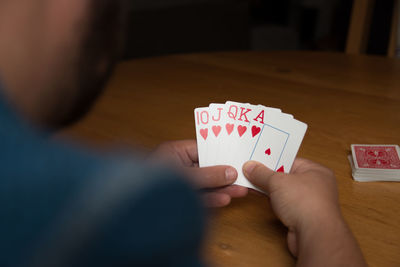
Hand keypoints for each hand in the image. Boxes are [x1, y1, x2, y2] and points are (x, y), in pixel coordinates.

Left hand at [151, 140, 247, 206]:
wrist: (133, 210)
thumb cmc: (152, 184)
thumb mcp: (185, 177)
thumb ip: (208, 174)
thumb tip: (231, 172)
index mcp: (174, 152)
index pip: (202, 148)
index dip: (221, 152)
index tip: (238, 156)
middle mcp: (177, 166)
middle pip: (206, 168)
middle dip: (225, 174)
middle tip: (244, 177)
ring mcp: (179, 184)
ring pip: (204, 184)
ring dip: (222, 188)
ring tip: (241, 191)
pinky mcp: (179, 199)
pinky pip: (198, 197)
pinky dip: (211, 198)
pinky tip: (225, 199)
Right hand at [243, 159, 366, 266]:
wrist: (315, 235)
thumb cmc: (306, 203)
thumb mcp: (277, 181)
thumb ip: (262, 173)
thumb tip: (251, 167)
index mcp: (316, 170)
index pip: (290, 160)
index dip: (272, 160)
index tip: (256, 160)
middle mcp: (316, 185)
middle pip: (286, 176)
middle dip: (268, 176)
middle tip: (250, 171)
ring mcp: (310, 202)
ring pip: (284, 192)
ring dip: (269, 190)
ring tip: (251, 183)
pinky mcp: (303, 217)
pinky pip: (284, 205)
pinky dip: (274, 202)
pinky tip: (261, 199)